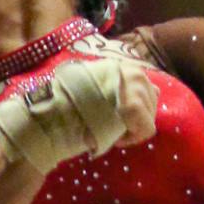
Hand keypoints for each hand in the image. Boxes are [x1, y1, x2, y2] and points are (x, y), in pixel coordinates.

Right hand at [0, 57, 159, 174]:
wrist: (52, 115)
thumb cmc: (65, 107)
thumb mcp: (90, 88)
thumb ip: (112, 87)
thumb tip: (137, 96)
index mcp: (119, 65)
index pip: (144, 85)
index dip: (132, 106)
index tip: (112, 116)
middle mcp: (130, 70)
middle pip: (152, 99)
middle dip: (136, 117)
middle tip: (113, 126)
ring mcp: (133, 86)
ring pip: (150, 115)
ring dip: (133, 127)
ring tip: (111, 132)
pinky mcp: (133, 106)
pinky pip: (146, 128)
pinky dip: (132, 138)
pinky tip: (114, 138)